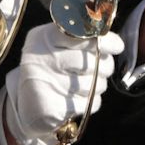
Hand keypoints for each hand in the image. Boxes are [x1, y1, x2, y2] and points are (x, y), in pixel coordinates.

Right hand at [0, 24, 125, 144]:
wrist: (28, 106)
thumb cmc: (51, 71)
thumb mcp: (57, 47)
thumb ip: (82, 40)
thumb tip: (114, 42)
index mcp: (43, 38)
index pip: (80, 34)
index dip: (104, 40)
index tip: (117, 46)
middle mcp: (40, 59)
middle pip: (91, 60)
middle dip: (105, 66)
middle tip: (102, 69)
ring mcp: (44, 84)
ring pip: (94, 84)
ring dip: (97, 86)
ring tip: (84, 85)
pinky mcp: (51, 109)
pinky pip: (89, 104)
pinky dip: (90, 103)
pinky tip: (77, 100)